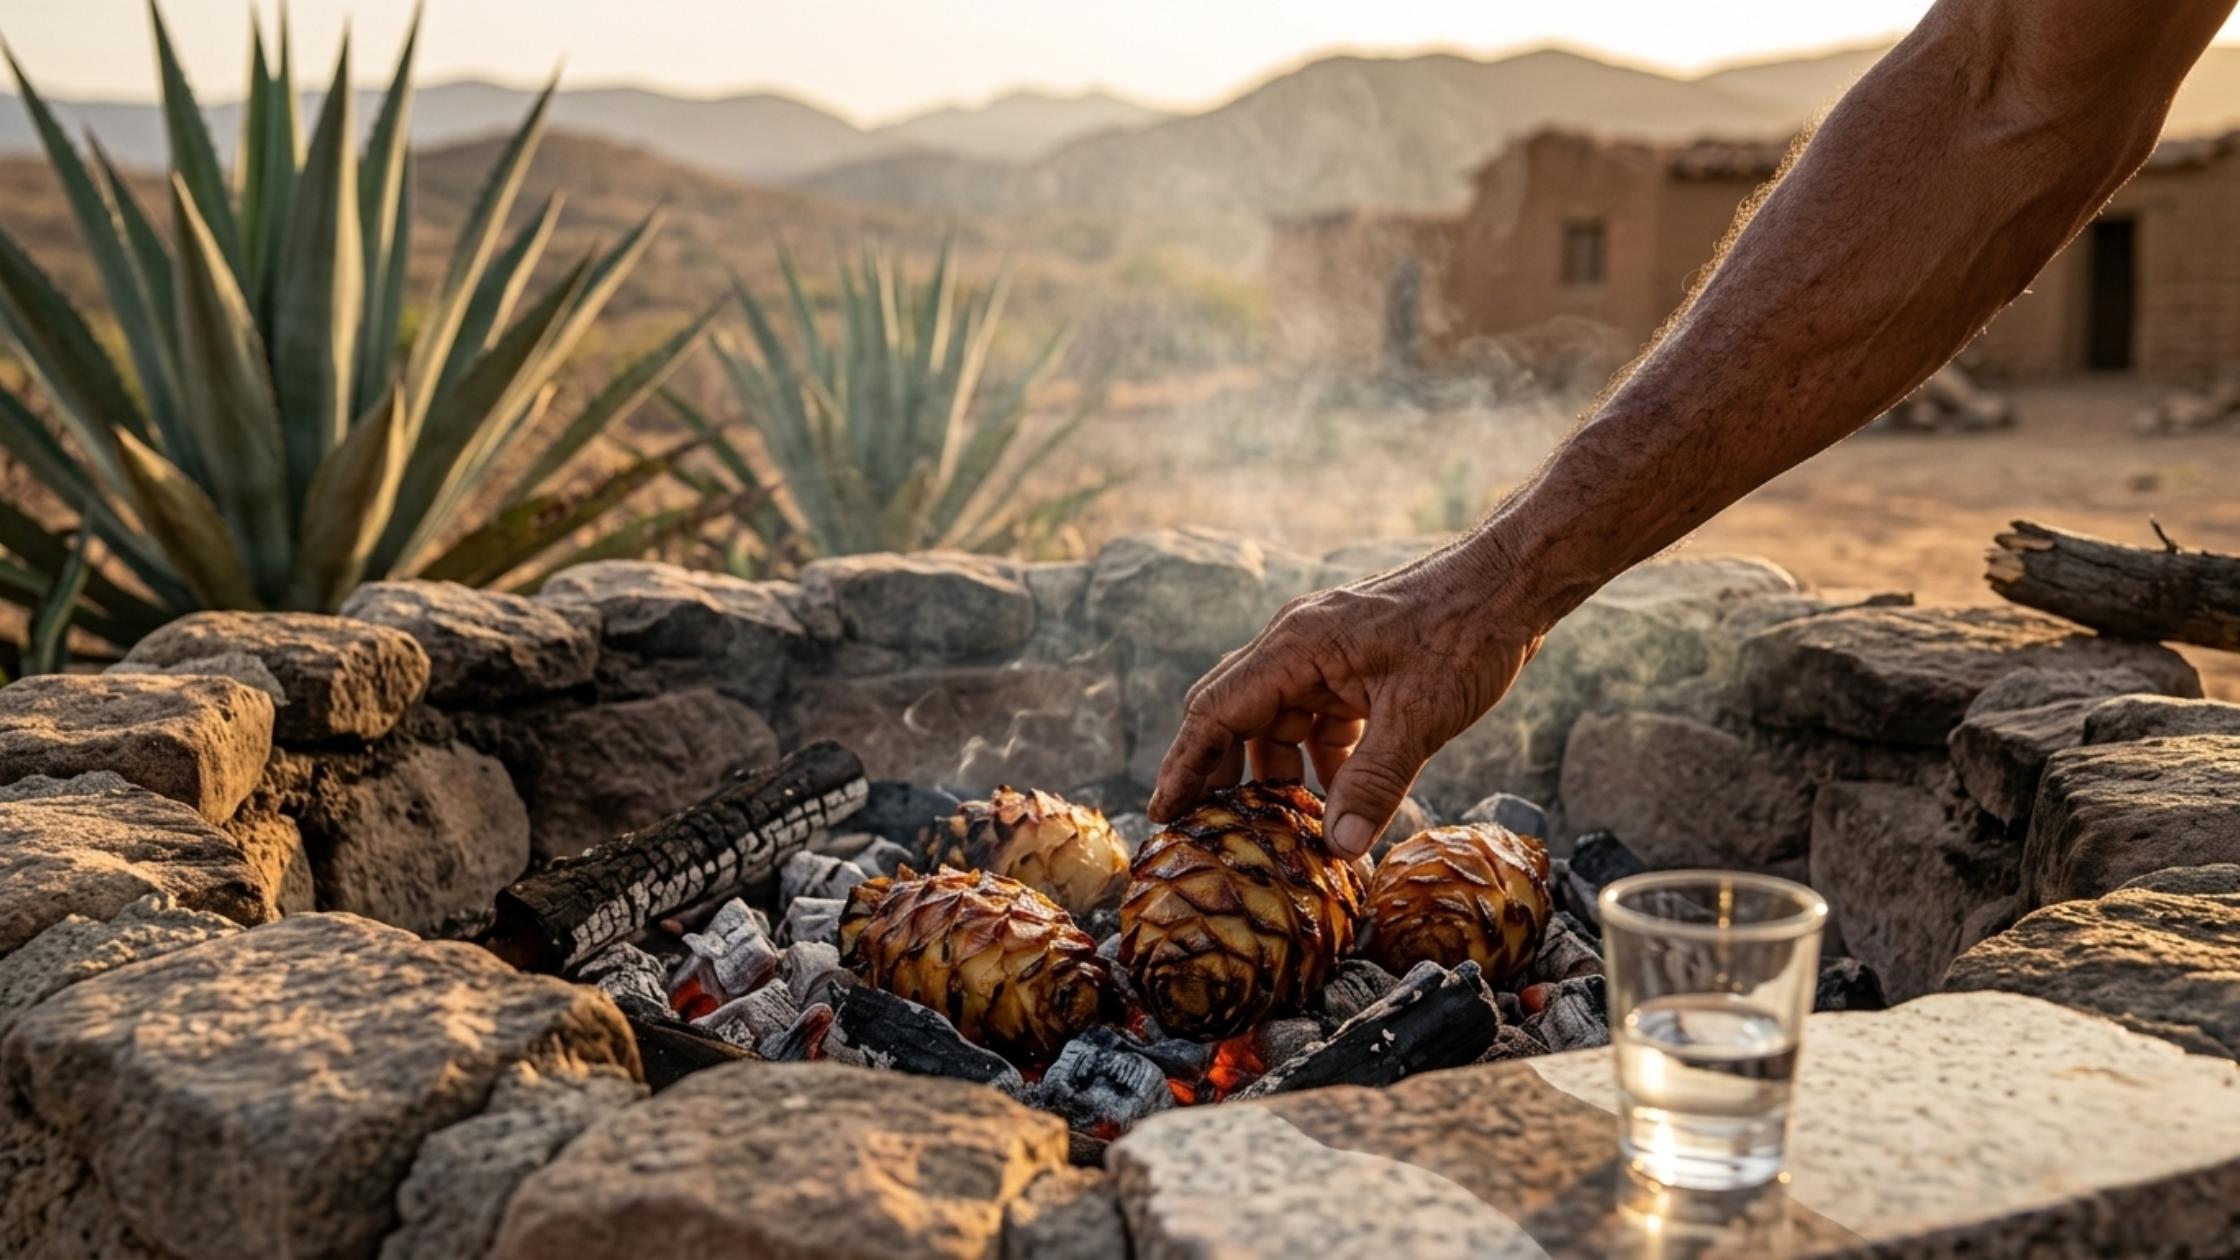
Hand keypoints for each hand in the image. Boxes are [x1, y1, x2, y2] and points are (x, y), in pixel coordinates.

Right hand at [1148, 542, 1545, 857]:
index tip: (1165, 813)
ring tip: (1277, 827)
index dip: (1186, 765)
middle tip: (1206, 830)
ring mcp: (1325, 653)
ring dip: (1276, 772)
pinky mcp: (1353, 665)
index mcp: (1296, 645)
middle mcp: (1297, 644)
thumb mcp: (1420, 717)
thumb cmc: (1467, 633)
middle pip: (1232, 713)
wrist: (1514, 586)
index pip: (1215, 710)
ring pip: (1277, 721)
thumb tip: (1339, 848)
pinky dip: (1318, 760)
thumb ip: (1374, 783)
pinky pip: (1316, 719)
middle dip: (1218, 772)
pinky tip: (1337, 799)